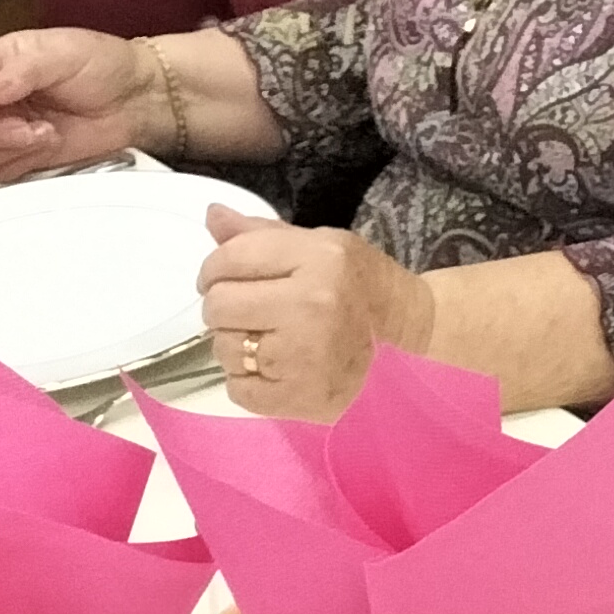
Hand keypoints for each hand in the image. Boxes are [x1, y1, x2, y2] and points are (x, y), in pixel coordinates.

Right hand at [0, 29, 157, 180]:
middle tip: (28, 129)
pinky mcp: (19, 155)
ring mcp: (6, 127)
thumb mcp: (65, 53)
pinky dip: (20, 163)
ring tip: (46, 134)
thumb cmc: (104, 65)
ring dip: (8, 149)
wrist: (135, 101)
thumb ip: (23, 70)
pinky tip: (49, 145)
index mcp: (1, 61)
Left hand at [194, 208, 423, 419]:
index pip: (232, 259)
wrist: (400, 331)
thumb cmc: (354, 280)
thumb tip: (213, 215)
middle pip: (219, 306)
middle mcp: (312, 306)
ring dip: (234, 344)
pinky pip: (237, 389)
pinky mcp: (301, 398)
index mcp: (318, 258)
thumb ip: (261, 233)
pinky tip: (273, 367)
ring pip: (224, 349)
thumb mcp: (317, 242)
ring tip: (265, 338)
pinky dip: (247, 380)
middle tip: (245, 310)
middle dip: (222, 307)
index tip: (220, 277)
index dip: (213, 268)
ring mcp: (306, 357)